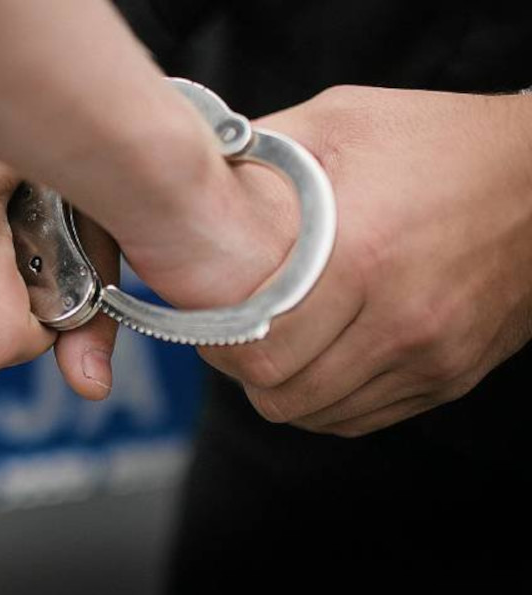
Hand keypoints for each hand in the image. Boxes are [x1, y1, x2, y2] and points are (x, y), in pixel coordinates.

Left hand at [201, 86, 531, 435]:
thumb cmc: (442, 144)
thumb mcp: (344, 120)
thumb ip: (264, 150)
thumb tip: (199, 169)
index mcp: (363, 259)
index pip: (263, 351)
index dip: (221, 347)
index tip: (209, 325)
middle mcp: (401, 322)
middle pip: (286, 396)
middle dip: (246, 374)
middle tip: (236, 340)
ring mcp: (432, 358)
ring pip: (323, 416)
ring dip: (286, 391)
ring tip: (278, 349)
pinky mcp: (452, 375)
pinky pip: (367, 417)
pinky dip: (331, 401)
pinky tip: (321, 363)